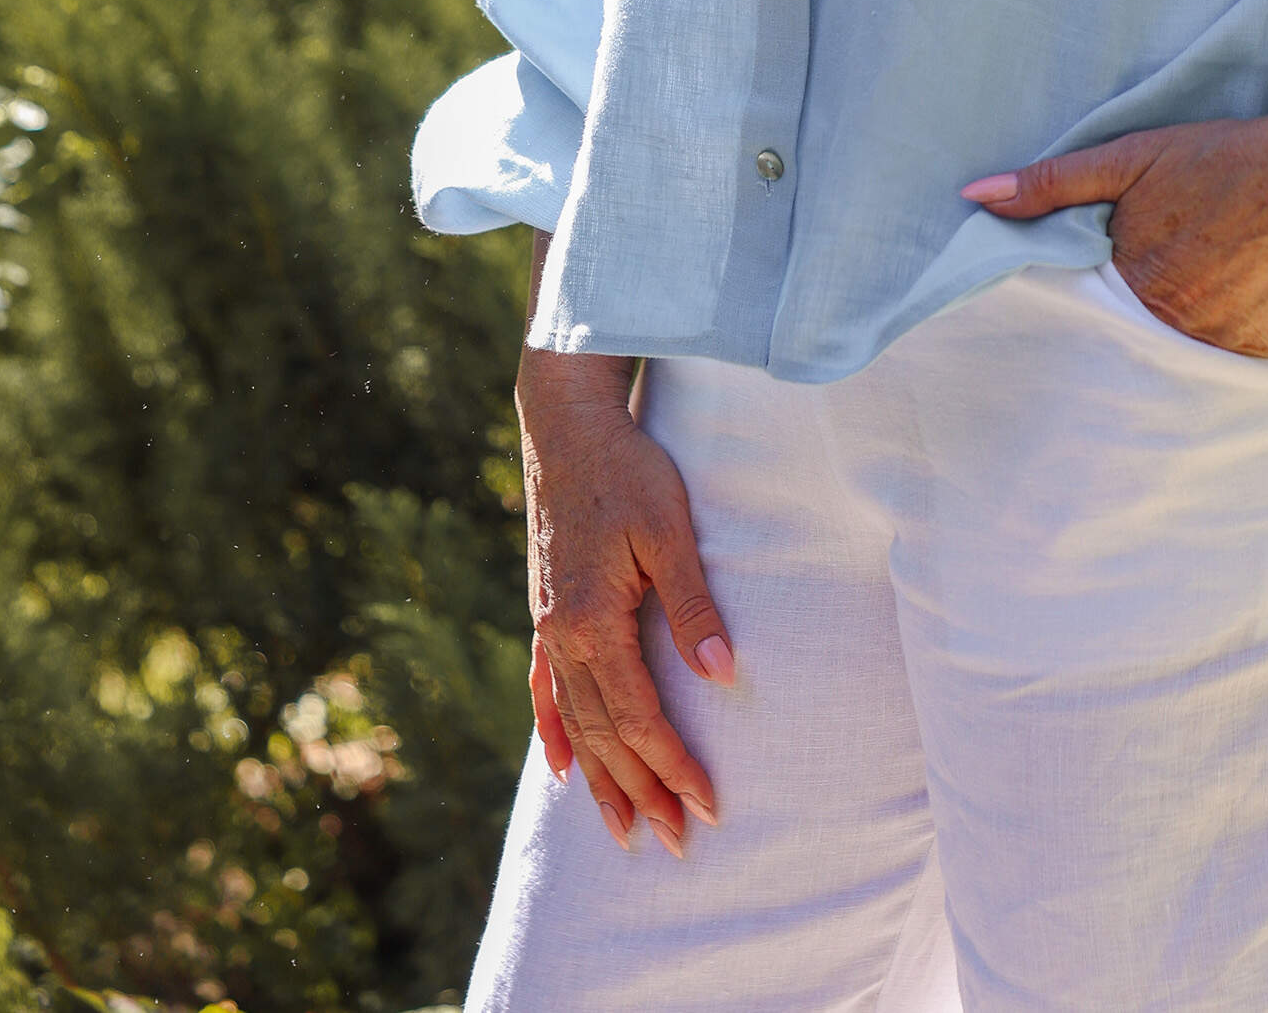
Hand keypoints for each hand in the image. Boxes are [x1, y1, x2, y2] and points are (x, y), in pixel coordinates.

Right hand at [518, 345, 735, 858]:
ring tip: (622, 832)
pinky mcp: (545, 611)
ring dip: (601, 779)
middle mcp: (562, 635)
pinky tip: (562, 769)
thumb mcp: (668, 528)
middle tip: (675, 843)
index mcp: (592, 622)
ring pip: (573, 722)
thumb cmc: (627, 468)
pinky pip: (546, 690)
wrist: (567, 424)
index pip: (639, 717)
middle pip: (603, 735)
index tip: (708, 806)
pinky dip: (554, 733)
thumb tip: (722, 676)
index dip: (672, 766)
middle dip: (640, 791)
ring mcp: (547, 626)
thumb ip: (693, 604)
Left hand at [960, 0, 1267, 361]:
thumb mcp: (1130, 158)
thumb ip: (1051, 183)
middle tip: (1076, 358)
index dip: (1056, 326)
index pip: (1072, 325)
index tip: (1033, 336)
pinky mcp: (1256, 361)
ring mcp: (1220, 351)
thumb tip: (974, 195)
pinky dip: (1190, 367)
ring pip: (1159, 373)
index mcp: (1134, 285)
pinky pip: (1207, 378)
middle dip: (1095, 353)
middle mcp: (1176, 329)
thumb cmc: (1223, 163)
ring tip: (1127, 361)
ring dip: (1142, 365)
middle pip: (1115, 356)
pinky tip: (1183, 352)